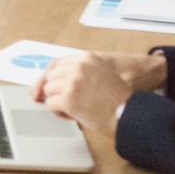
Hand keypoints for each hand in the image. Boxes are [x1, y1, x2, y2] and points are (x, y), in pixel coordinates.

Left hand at [29, 52, 152, 135]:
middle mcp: (78, 66)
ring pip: (49, 90)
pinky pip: (51, 105)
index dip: (48, 76)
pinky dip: (60, 113)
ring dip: (59, 101)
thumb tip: (63, 80)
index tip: (40, 87)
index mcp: (87, 57)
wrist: (135, 113)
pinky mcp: (69, 98)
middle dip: (57, 91)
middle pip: (51, 77)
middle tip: (70, 103)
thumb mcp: (107, 71)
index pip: (57, 63)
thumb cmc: (126, 96)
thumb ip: (86, 70)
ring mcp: (72, 81)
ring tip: (76, 110)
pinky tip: (75, 116)